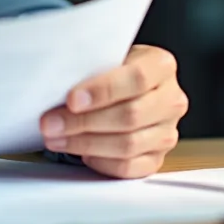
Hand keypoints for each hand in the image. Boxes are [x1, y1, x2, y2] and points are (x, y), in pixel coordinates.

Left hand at [40, 45, 187, 178]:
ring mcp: (166, 132)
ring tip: (57, 138)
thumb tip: (57, 84)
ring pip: (128, 145)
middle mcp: (171, 100)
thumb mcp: (105, 56)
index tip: (72, 99)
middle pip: (130, 115)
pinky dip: (101, 162)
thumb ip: (91, 67)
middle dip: (84, 121)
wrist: (124, 86)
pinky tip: (82, 153)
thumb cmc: (111, 70)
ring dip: (85, 143)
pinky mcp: (157, 158)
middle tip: (52, 123)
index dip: (103, 90)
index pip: (137, 78)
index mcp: (161, 66)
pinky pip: (129, 167)